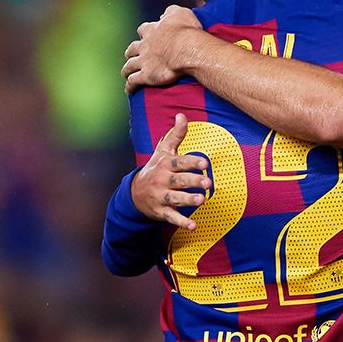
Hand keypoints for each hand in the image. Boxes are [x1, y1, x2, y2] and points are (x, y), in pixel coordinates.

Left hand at [123, 5, 203, 92]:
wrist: (187, 50)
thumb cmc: (186, 32)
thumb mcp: (181, 13)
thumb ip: (171, 12)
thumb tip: (165, 15)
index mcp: (152, 31)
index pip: (143, 30)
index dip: (144, 33)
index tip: (146, 35)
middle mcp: (145, 46)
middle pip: (132, 48)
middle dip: (130, 52)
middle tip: (131, 55)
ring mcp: (144, 61)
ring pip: (129, 66)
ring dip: (126, 69)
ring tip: (125, 73)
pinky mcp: (146, 75)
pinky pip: (133, 81)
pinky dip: (129, 86)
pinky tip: (128, 90)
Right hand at [131, 113, 209, 229]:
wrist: (134, 193)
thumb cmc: (156, 168)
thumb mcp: (163, 151)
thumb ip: (176, 135)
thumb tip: (182, 115)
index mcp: (165, 165)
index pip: (180, 163)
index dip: (192, 163)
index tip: (205, 164)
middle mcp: (162, 180)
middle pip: (179, 181)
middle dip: (193, 181)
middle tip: (208, 183)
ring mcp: (161, 197)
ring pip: (175, 199)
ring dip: (188, 200)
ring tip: (202, 200)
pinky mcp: (161, 211)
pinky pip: (171, 217)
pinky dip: (182, 222)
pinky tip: (193, 226)